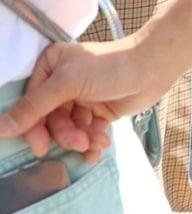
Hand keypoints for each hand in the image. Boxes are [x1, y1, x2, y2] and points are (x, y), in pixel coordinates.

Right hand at [0, 38, 170, 163]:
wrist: (155, 66)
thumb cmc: (111, 66)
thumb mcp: (68, 83)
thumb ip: (34, 106)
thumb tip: (0, 128)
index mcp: (50, 67)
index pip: (30, 104)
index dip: (34, 128)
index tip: (42, 147)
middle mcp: (62, 82)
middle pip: (50, 120)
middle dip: (64, 134)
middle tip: (78, 142)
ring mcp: (81, 97)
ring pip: (68, 129)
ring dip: (79, 140)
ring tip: (95, 142)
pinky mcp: (99, 110)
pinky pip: (87, 132)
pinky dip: (92, 140)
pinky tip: (101, 145)